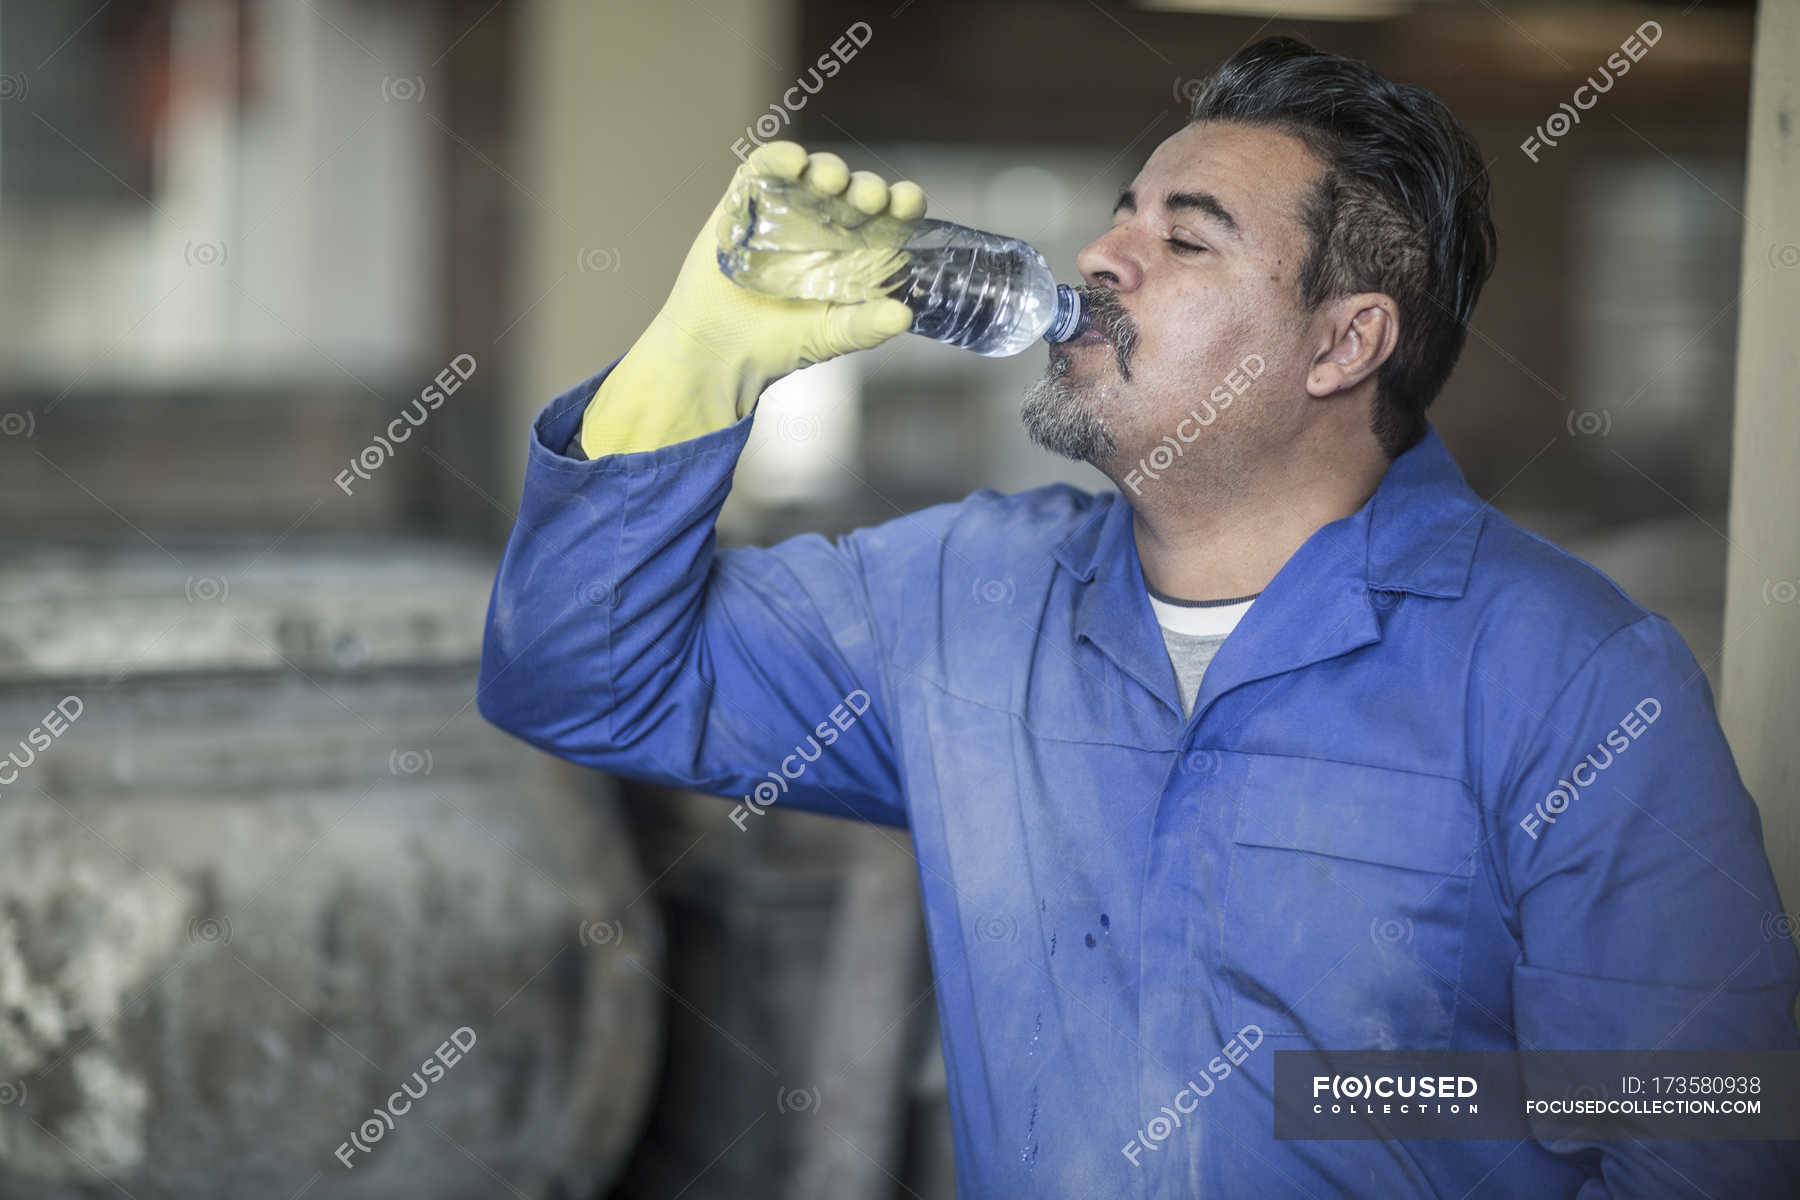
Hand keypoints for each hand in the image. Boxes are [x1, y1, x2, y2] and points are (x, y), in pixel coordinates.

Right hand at [649, 142, 926, 398]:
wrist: (718, 350)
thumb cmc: (779, 343)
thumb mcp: (831, 336)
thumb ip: (866, 326)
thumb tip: (903, 316)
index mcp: (857, 250)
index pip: (891, 217)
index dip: (904, 203)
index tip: (908, 204)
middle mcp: (828, 223)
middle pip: (856, 192)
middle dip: (867, 189)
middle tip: (870, 199)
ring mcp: (788, 207)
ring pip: (815, 174)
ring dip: (828, 170)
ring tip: (832, 181)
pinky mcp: (747, 199)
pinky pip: (765, 167)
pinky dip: (780, 158)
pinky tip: (794, 162)